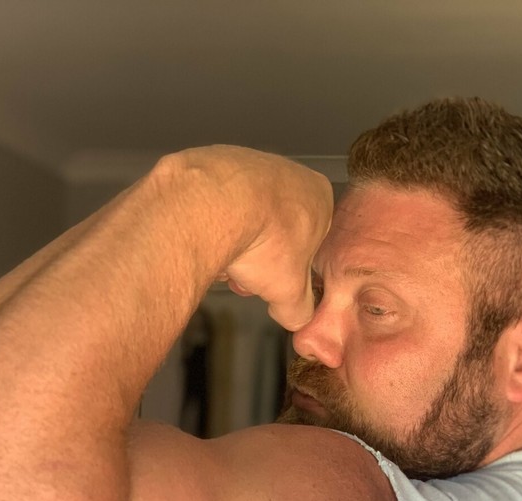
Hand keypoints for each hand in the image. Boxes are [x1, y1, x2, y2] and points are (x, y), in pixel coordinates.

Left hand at [177, 147, 333, 330]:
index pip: (311, 239)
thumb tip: (296, 318)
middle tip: (245, 276)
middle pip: (274, 226)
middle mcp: (286, 172)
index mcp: (317, 195)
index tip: (275, 282)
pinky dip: (209, 222)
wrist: (210, 205)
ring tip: (223, 261)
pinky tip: (204, 238)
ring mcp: (248, 162)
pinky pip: (214, 201)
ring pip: (243, 214)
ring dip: (233, 241)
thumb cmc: (260, 234)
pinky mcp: (211, 162)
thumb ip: (298, 309)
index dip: (291, 267)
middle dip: (258, 257)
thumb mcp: (289, 291)